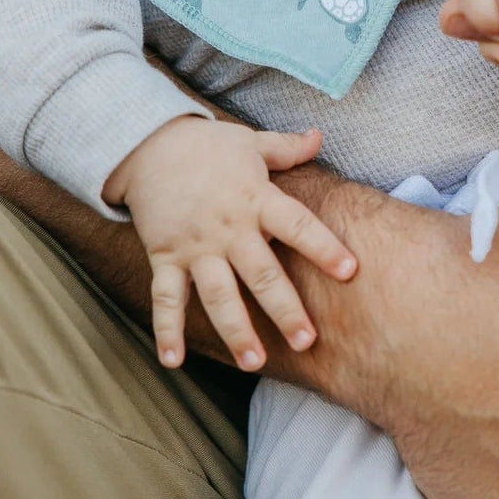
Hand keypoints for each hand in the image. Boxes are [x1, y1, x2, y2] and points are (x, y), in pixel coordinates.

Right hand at [106, 119, 356, 370]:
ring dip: (236, 330)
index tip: (350, 270)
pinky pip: (166, 298)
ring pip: (218, 294)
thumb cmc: (208, 145)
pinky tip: (172, 361)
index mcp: (255, 198)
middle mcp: (228, 227)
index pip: (297, 224)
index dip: (324, 247)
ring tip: (254, 362)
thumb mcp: (250, 142)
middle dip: (284, 309)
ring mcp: (195, 245)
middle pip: (261, 273)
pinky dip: (167, 330)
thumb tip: (320, 136)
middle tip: (306, 341)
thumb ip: (287, 147)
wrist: (148, 143)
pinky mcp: (165, 256)